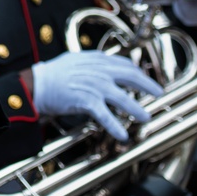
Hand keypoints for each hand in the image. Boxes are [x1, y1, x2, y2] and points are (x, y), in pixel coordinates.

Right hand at [31, 51, 162, 141]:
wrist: (37, 84)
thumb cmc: (53, 74)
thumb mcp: (76, 60)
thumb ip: (93, 62)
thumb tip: (106, 64)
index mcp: (97, 60)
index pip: (124, 64)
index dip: (138, 72)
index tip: (145, 78)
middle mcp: (100, 71)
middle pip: (131, 77)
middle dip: (148, 85)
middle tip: (159, 93)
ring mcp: (95, 87)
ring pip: (123, 99)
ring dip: (137, 109)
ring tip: (146, 117)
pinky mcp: (87, 101)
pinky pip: (106, 116)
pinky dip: (116, 127)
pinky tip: (123, 136)